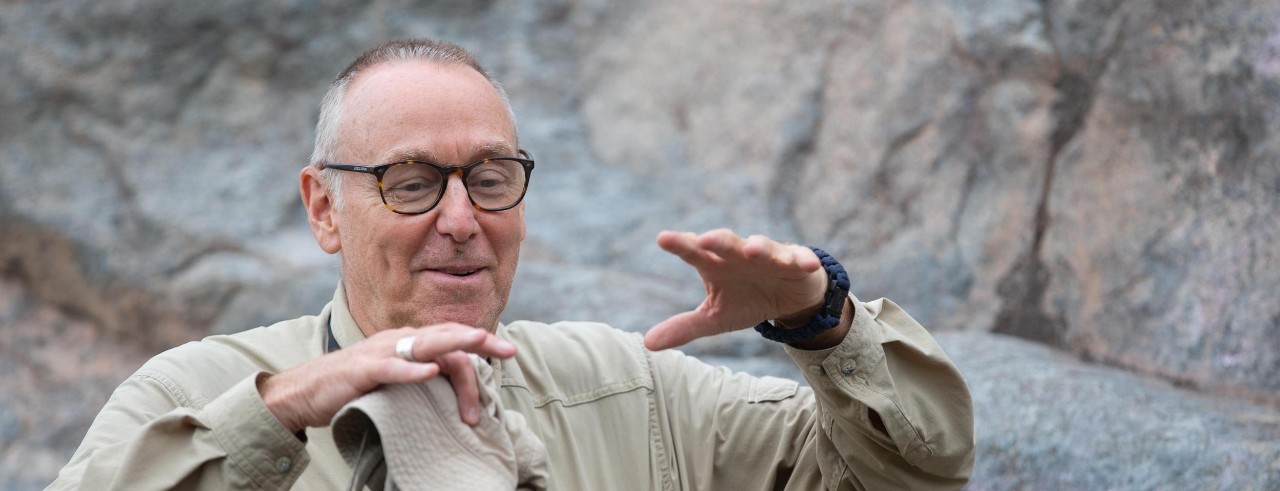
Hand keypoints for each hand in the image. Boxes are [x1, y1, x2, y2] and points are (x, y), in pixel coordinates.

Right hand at [258, 323, 515, 432]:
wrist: (301, 394)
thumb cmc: (349, 388)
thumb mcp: (390, 380)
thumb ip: (417, 375)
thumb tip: (450, 384)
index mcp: (405, 342)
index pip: (450, 339)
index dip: (480, 344)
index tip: (508, 355)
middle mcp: (396, 340)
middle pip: (445, 335)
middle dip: (481, 341)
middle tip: (509, 350)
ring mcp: (378, 353)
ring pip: (423, 344)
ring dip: (454, 343)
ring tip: (481, 342)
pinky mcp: (361, 370)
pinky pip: (390, 368)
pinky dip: (412, 370)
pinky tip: (431, 373)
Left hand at [644, 229, 830, 350]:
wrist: (789, 299)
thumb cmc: (747, 300)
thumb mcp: (715, 318)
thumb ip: (683, 327)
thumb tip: (647, 343)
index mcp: (716, 263)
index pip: (694, 251)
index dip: (680, 244)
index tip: (662, 238)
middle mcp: (740, 254)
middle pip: (726, 243)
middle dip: (717, 240)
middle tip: (704, 240)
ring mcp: (770, 255)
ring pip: (763, 246)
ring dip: (759, 246)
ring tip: (752, 249)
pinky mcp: (797, 261)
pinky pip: (800, 258)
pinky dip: (802, 259)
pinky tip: (805, 263)